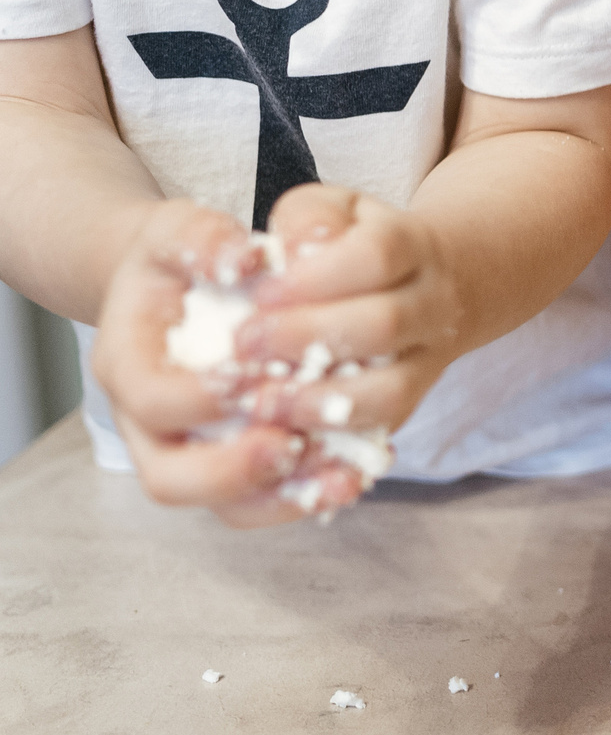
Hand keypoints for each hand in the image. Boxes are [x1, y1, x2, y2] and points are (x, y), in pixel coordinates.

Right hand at [89, 200, 325, 526]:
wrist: (183, 283)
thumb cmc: (183, 258)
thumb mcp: (181, 230)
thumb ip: (203, 237)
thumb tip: (242, 257)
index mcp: (128, 363)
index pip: (151, 399)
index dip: (199, 396)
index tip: (251, 376)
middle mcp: (150, 422)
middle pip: (170, 477)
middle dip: (231, 470)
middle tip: (291, 444)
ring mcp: (193, 449)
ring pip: (226, 504)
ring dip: (284, 497)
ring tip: (345, 475)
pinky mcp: (239, 462)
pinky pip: (268, 500)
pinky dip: (310, 494)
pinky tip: (358, 472)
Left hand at [219, 185, 466, 446]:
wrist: (433, 283)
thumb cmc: (357, 245)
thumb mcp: (335, 210)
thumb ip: (308, 218)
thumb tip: (289, 250)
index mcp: (414, 245)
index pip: (379, 255)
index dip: (318, 276)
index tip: (262, 292)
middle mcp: (433, 304)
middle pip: (386, 324)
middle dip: (308, 338)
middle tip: (243, 346)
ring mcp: (428, 360)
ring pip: (391, 391)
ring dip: (321, 401)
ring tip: (260, 403)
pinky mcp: (409, 406)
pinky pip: (378, 433)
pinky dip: (330, 442)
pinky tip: (283, 437)